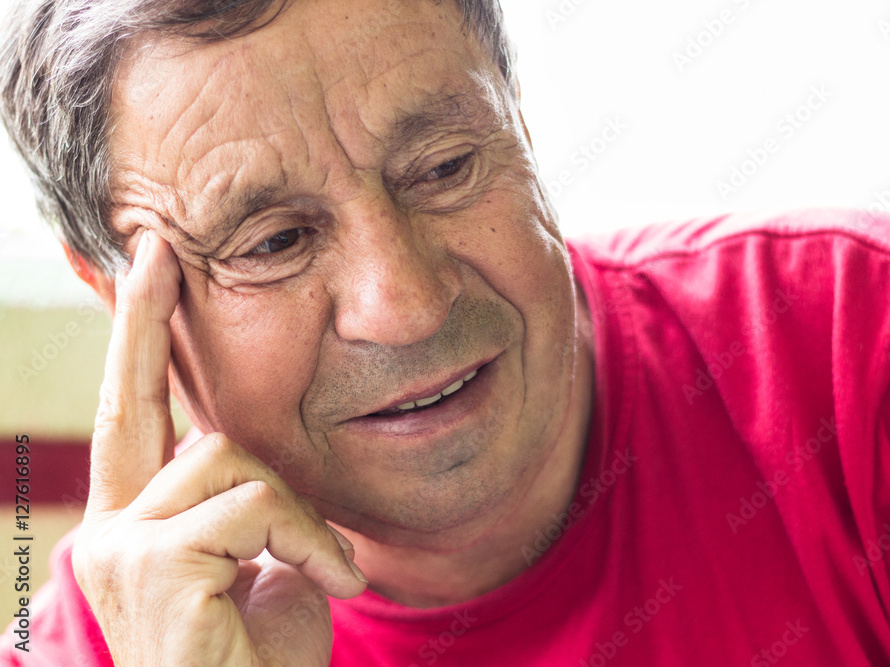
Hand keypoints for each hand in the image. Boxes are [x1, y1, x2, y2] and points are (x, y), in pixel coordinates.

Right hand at [71, 232, 366, 665]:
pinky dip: (305, 538)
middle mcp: (110, 529)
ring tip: (328, 567)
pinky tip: (328, 583)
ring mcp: (119, 547)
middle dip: (144, 319)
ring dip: (298, 512)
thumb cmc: (263, 660)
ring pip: (230, 457)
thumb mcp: (265, 564)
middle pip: (136, 402)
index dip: (136, 342)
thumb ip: (249, 503)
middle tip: (155, 249)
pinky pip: (253, 504)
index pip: (134, 416)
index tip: (142, 268)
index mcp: (140, 524)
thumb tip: (246, 453)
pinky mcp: (149, 565)